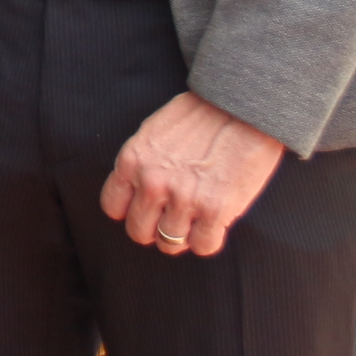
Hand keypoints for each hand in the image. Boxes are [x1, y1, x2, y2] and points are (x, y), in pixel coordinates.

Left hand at [100, 92, 285, 257]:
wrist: (242, 108)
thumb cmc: (200, 116)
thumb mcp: (153, 133)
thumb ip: (141, 163)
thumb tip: (136, 189)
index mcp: (132, 161)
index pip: (113, 207)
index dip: (131, 212)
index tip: (147, 209)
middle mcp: (152, 184)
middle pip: (139, 232)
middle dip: (154, 229)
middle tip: (172, 219)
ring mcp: (183, 199)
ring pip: (169, 244)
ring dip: (182, 236)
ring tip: (195, 222)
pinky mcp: (216, 211)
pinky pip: (203, 246)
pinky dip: (208, 240)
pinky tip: (214, 224)